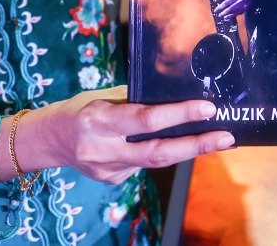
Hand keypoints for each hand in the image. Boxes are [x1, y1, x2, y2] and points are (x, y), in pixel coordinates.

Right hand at [0, 85, 233, 184]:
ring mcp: (108, 170)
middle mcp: (103, 149)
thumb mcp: (102, 97)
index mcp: (98, 121)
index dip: (180, 114)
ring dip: (185, 148)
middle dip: (197, 145)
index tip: (208, 108)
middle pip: (158, 152)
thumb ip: (134, 100)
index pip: (146, 119)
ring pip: (155, 159)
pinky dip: (157, 150)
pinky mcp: (113, 181)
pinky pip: (144, 164)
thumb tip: (175, 96)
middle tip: (226, 137)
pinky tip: (163, 142)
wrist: (50, 140)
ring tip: (213, 138)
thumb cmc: (79, 108)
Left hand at [213, 0, 251, 18]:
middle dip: (220, 7)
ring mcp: (242, 3)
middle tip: (216, 10)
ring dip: (225, 13)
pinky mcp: (245, 8)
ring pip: (232, 9)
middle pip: (227, 2)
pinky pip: (237, 13)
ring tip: (220, 15)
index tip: (215, 0)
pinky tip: (226, 18)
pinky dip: (231, 16)